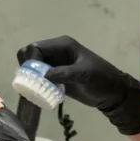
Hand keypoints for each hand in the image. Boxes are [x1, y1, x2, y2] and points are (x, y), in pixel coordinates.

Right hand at [18, 36, 139, 134]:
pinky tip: (40, 95)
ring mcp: (54, 65)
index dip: (30, 60)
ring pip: (32, 68)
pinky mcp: (55, 78)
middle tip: (31, 83)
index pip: (35, 47)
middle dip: (27, 69)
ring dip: (29, 78)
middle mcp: (55, 53)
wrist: (112, 94)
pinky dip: (35, 86)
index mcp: (62, 45)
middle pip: (29, 56)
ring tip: (34, 91)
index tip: (35, 75)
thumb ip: (65, 74)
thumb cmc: (101, 80)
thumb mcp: (84, 75)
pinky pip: (38, 79)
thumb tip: (44, 76)